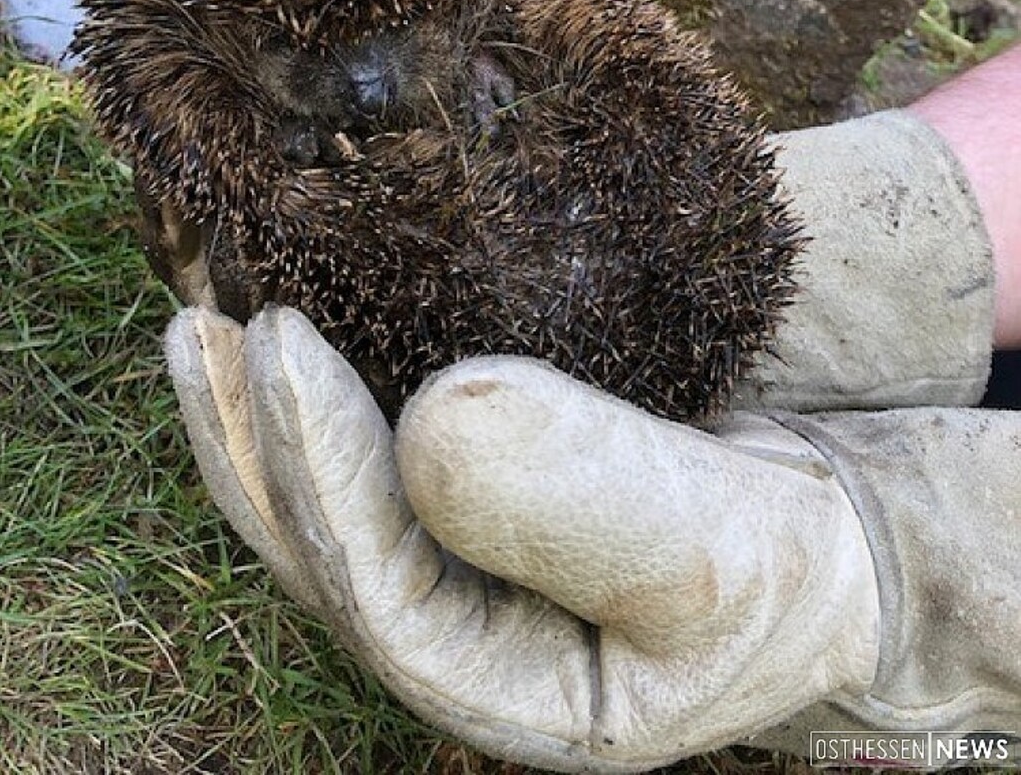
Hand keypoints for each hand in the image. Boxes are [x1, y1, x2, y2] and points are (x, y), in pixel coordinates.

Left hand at [166, 304, 878, 771]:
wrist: (823, 546)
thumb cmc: (784, 570)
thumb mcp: (712, 550)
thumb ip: (591, 503)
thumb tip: (432, 420)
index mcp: (506, 692)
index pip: (379, 594)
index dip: (320, 475)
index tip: (282, 349)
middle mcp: (458, 639)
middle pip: (322, 551)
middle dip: (252, 443)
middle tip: (196, 332)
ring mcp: (461, 569)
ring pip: (333, 503)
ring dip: (263, 419)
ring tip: (204, 327)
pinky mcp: (477, 501)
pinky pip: (381, 452)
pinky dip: (333, 392)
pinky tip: (295, 332)